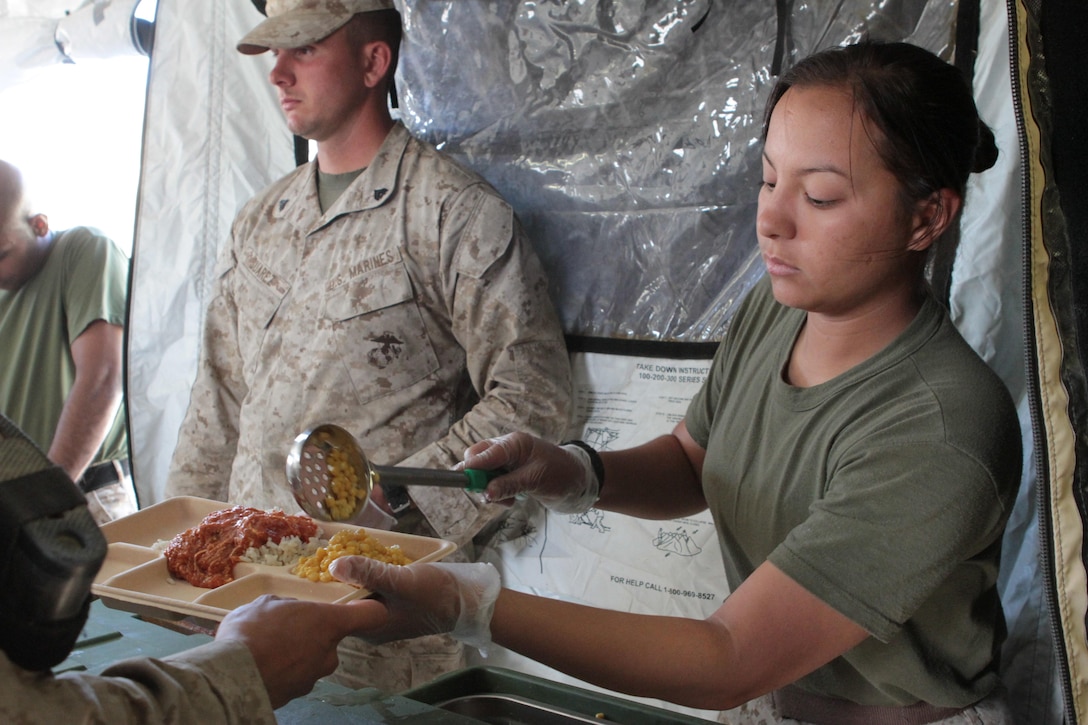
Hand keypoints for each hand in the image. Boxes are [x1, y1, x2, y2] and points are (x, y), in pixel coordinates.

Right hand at [215, 594, 387, 708]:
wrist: (232, 677)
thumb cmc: (253, 631)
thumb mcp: (268, 604)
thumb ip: (287, 606)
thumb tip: (288, 611)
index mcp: (330, 623)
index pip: (371, 615)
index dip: (370, 609)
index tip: (365, 606)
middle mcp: (329, 653)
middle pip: (329, 639)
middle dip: (310, 634)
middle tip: (282, 630)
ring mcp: (313, 678)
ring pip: (309, 659)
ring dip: (293, 654)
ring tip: (263, 648)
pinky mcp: (295, 696)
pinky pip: (293, 677)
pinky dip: (281, 671)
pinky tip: (259, 665)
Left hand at [329, 557, 499, 650]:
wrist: (468, 600)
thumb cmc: (435, 595)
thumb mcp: (400, 581)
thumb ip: (369, 573)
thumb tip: (334, 566)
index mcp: (370, 627)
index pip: (335, 612)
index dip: (321, 590)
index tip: (309, 567)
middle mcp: (372, 623)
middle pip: (344, 600)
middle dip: (335, 577)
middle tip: (322, 551)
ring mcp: (382, 612)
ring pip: (357, 591)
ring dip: (351, 571)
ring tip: (337, 549)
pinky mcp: (392, 601)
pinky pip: (371, 586)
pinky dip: (366, 572)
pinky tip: (361, 555)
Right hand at [462, 432, 598, 512]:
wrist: (579, 482)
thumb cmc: (561, 475)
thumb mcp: (535, 480)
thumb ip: (509, 484)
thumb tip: (486, 492)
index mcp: (514, 444)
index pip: (484, 453)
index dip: (471, 467)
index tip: (459, 479)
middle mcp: (507, 449)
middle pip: (477, 460)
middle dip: (478, 479)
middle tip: (489, 495)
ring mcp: (508, 462)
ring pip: (483, 474)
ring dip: (489, 489)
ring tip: (506, 501)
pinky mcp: (510, 474)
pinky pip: (493, 483)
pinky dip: (497, 493)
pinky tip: (510, 500)